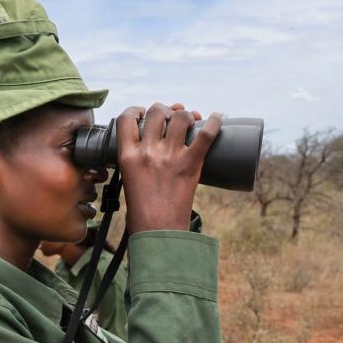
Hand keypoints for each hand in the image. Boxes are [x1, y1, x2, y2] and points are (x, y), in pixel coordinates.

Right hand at [116, 102, 221, 233]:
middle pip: (156, 112)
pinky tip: (216, 117)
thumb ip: (135, 163)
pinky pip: (206, 135)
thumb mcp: (128, 181)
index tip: (142, 112)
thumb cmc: (141, 212)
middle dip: (164, 110)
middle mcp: (147, 152)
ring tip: (189, 120)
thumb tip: (149, 149)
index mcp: (127, 157)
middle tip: (170, 117)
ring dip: (186, 114)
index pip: (126, 120)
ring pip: (180, 117)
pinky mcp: (191, 164)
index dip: (135, 110)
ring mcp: (170, 157)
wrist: (158, 232)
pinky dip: (214, 123)